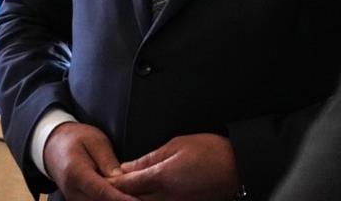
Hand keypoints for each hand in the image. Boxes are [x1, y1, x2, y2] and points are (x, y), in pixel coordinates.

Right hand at [43, 122, 139, 200]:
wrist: (52, 146)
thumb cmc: (75, 138)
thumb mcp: (94, 140)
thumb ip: (107, 161)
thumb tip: (121, 180)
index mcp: (76, 173)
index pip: (102, 192)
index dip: (122, 200)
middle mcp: (73, 191)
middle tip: (146, 197)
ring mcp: (74, 199)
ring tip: (139, 196)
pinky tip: (126, 197)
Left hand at [110, 133, 238, 200]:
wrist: (239, 168)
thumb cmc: (209, 151)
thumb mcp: (176, 145)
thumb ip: (148, 159)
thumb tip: (126, 167)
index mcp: (161, 178)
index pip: (126, 185)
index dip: (111, 182)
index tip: (101, 178)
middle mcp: (166, 197)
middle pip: (133, 200)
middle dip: (118, 194)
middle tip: (106, 188)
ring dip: (133, 198)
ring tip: (123, 192)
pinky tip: (144, 195)